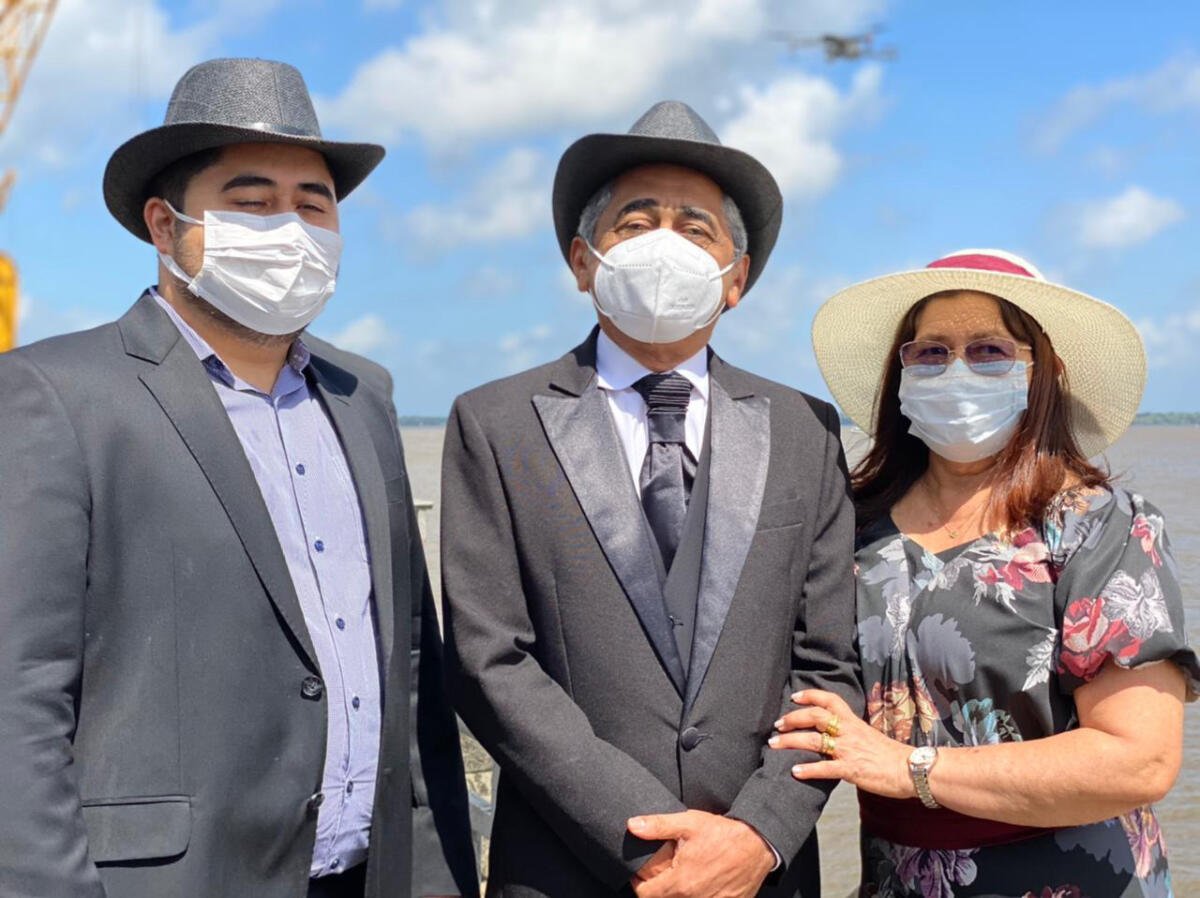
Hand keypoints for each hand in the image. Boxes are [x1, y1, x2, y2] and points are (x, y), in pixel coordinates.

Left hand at [626, 810, 773, 897]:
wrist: (758, 845)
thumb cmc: (723, 834)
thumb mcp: (689, 823)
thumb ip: (658, 826)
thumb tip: (632, 825)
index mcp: (680, 882)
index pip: (646, 895)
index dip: (638, 885)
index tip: (639, 875)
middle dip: (657, 890)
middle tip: (659, 875)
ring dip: (676, 894)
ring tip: (679, 878)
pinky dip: (696, 896)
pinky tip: (699, 884)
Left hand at [770, 688, 914, 799]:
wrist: (912, 770)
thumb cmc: (891, 755)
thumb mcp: (869, 736)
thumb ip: (850, 732)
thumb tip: (834, 734)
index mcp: (854, 722)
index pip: (830, 700)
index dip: (810, 695)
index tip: (794, 697)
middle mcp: (849, 732)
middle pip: (816, 717)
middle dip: (792, 718)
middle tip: (777, 724)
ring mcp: (849, 750)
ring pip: (814, 741)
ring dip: (790, 741)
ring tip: (774, 744)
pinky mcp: (851, 770)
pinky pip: (825, 768)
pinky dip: (808, 769)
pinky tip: (794, 771)